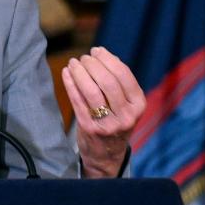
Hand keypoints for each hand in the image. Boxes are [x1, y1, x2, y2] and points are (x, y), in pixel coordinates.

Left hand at [60, 46, 145, 176]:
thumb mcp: (125, 104)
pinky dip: (70, 84)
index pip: (124, 75)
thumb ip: (118, 81)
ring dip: (80, 72)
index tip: (97, 50)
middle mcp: (126, 115)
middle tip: (83, 58)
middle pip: (107, 81)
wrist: (106, 154)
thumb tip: (103, 54)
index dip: (108, 59)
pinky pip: (77, 101)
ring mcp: (108, 124)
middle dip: (93, 64)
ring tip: (74, 63)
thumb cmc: (115, 120)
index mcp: (138, 105)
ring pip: (92, 90)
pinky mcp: (89, 128)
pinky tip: (66, 73)